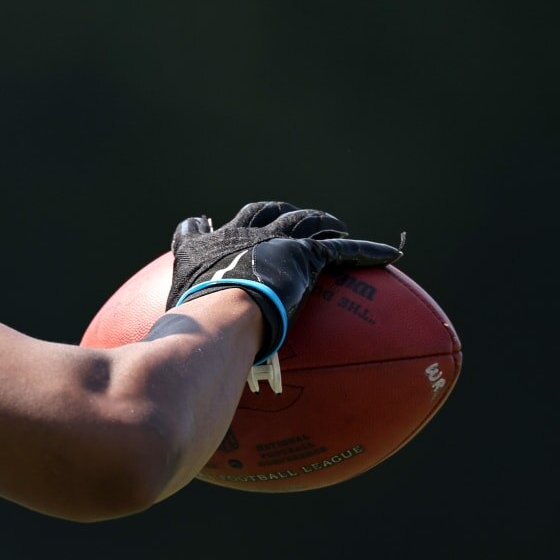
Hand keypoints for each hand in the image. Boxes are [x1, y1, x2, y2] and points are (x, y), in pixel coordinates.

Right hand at [168, 202, 401, 361]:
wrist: (220, 309)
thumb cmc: (193, 319)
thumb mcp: (172, 315)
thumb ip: (172, 319)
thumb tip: (167, 346)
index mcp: (214, 244)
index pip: (216, 227)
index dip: (230, 222)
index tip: (227, 220)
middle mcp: (245, 235)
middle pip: (267, 213)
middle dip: (280, 213)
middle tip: (291, 218)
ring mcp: (276, 242)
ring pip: (306, 222)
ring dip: (322, 222)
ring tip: (336, 226)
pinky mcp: (303, 255)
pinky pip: (344, 251)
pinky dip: (368, 251)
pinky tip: (391, 254)